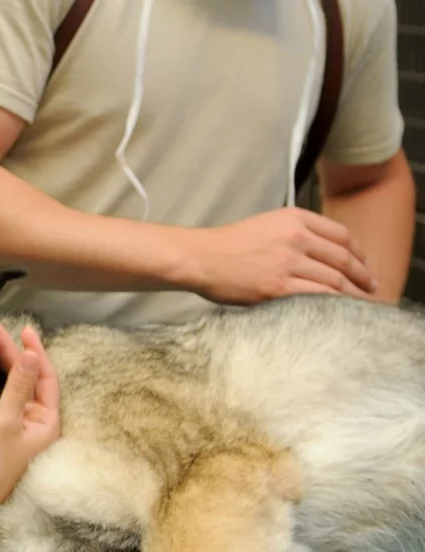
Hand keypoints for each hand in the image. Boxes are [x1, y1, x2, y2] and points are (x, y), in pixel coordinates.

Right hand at [0, 317, 60, 529]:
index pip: (46, 377)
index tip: (22, 329)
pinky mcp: (3, 429)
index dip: (35, 351)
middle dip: (13, 350)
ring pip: (17, 383)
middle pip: (29, 376)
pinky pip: (6, 394)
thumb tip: (30, 354)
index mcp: (47, 422)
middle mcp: (37, 422)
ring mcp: (20, 425)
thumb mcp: (6, 421)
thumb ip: (18, 386)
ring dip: (6, 361)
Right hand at [186, 207, 377, 304]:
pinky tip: (341, 311)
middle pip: (343, 259)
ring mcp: (289, 263)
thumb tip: (320, 253)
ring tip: (362, 304)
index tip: (364, 266)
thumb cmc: (227, 245)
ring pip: (335, 280)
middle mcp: (296, 237)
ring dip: (353, 294)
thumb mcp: (265, 224)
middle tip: (372, 288)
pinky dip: (335, 305)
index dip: (359, 253)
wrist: (200, 258)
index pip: (341, 235)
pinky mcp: (279, 287)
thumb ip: (294, 232)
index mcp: (294, 218)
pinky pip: (319, 297)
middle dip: (363, 276)